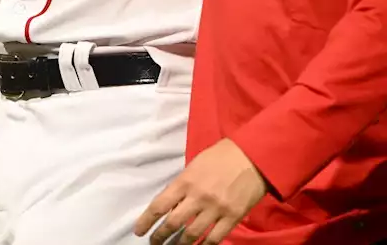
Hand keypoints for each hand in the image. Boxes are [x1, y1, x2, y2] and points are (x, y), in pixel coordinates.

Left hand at [135, 138, 267, 244]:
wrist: (252, 156)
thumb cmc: (219, 157)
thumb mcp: (193, 166)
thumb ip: (181, 186)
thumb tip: (170, 204)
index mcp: (185, 182)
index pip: (159, 205)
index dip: (146, 221)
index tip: (139, 231)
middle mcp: (198, 197)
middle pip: (173, 223)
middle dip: (160, 236)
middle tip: (154, 243)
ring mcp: (216, 209)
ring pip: (192, 234)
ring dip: (180, 244)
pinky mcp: (233, 217)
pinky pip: (215, 238)